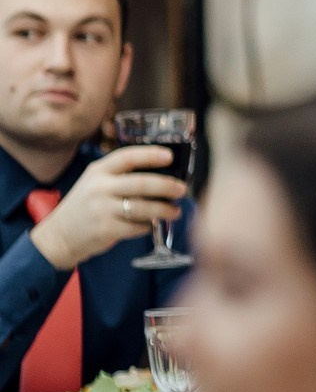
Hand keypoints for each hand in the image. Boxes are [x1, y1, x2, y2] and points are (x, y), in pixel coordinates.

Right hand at [29, 147, 185, 271]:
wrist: (58, 236)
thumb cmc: (85, 206)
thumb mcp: (95, 183)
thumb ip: (120, 177)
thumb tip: (162, 174)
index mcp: (98, 171)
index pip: (127, 157)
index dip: (150, 155)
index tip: (170, 156)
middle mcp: (99, 188)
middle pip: (141, 183)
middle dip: (167, 186)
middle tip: (182, 189)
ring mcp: (102, 209)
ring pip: (143, 207)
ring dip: (164, 209)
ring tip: (175, 210)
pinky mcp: (106, 229)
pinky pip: (137, 226)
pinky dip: (148, 226)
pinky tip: (151, 224)